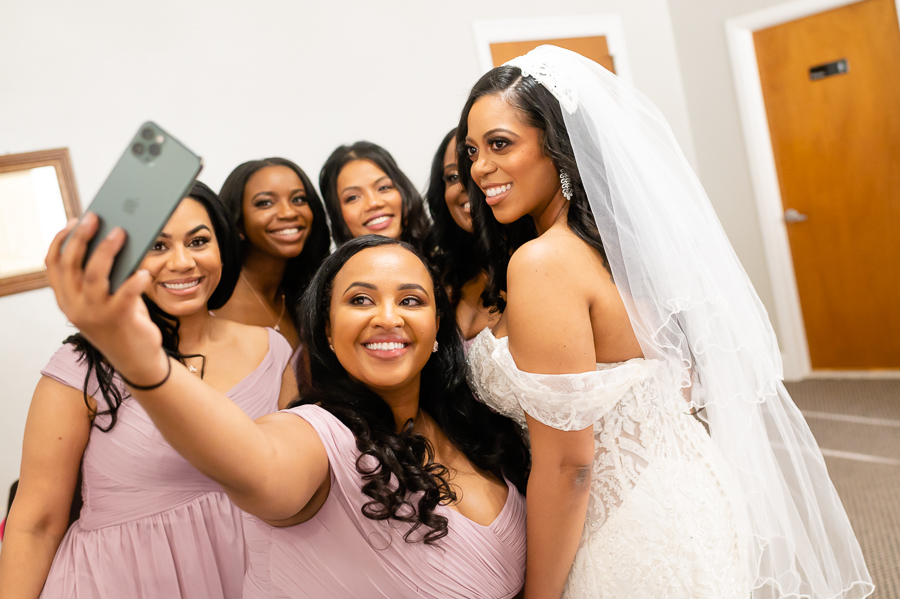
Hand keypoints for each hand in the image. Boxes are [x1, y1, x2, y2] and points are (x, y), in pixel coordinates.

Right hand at [45, 214, 167, 384]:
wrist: (137, 360)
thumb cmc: (124, 322)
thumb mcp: (107, 298)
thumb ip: (105, 276)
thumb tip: (114, 239)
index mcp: (66, 299)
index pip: (53, 265)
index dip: (61, 240)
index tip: (74, 220)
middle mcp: (74, 307)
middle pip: (71, 265)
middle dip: (82, 237)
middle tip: (95, 217)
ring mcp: (94, 314)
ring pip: (94, 275)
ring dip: (107, 251)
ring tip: (121, 232)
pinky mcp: (118, 320)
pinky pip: (125, 294)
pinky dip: (134, 280)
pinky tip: (144, 271)